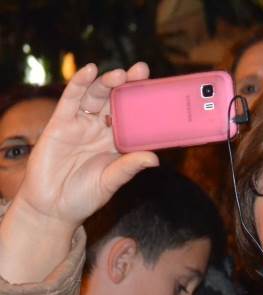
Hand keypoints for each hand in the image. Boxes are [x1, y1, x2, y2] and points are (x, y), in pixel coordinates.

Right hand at [13, 62, 157, 229]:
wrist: (53, 206)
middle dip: (129, 85)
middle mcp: (101, 130)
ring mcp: (81, 125)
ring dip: (107, 82)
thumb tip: (155, 158)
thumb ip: (128, 167)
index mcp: (118, 143)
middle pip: (116, 101)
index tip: (160, 90)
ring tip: (120, 75)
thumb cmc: (84, 196)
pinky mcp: (60, 123)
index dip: (145, 104)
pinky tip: (89, 71)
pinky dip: (80, 83)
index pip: (135, 118)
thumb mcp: (110, 182)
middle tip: (142, 72)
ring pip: (96, 96)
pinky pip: (71, 99)